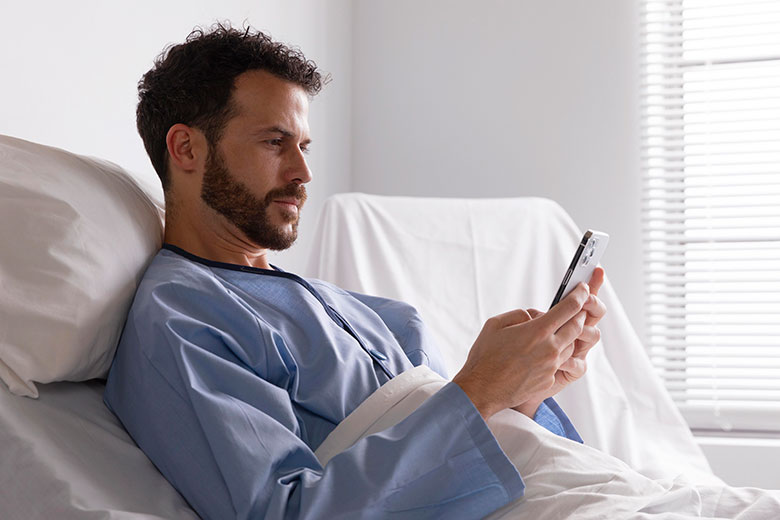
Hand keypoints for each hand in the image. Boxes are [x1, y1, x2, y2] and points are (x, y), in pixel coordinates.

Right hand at [452, 282, 590, 420]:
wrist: (482, 390)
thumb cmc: (485, 356)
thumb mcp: (496, 324)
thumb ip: (520, 315)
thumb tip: (534, 316)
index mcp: (537, 331)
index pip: (569, 308)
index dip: (579, 295)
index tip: (583, 288)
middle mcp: (549, 348)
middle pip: (578, 326)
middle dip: (581, 314)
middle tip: (580, 308)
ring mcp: (551, 366)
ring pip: (571, 345)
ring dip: (570, 335)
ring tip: (561, 330)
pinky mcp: (549, 379)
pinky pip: (559, 362)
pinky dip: (557, 354)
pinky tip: (544, 352)